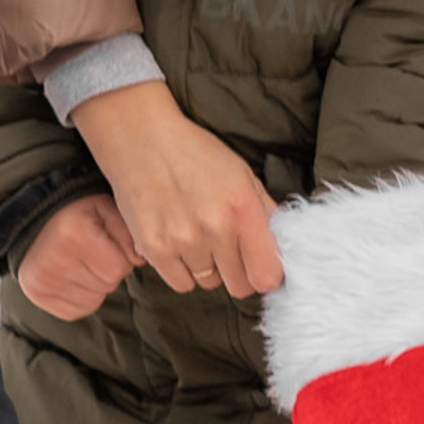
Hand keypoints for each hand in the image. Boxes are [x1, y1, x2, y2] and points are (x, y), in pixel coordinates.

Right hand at [15, 194, 140, 320]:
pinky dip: (80, 296)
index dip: (119, 257)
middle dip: (107, 271)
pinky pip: (76, 310)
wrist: (35, 217)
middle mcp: (55, 259)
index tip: (107, 244)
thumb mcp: (106, 208)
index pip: (118, 269)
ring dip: (95, 285)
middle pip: (107, 286)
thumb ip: (128, 233)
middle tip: (93, 252)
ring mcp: (43, 280)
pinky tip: (71, 275)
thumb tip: (143, 260)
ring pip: (94, 300)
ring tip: (81, 262)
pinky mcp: (37, 294)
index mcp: (74, 233)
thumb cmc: (77, 213)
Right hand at [70, 80, 282, 297]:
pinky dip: (181, 268)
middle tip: (223, 244)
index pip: (268, 275)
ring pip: (210, 283)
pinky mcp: (154, 248)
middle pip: (240, 286)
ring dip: (206, 266)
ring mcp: (183, 240)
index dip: (266, 273)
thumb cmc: (194, 153)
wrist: (141, 138)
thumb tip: (281, 249)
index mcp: (243, 207)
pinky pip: (181, 282)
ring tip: (194, 232)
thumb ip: (266, 213)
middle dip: (236, 270)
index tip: (258, 264)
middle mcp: (215, 227)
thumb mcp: (241, 174)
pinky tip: (176, 240)